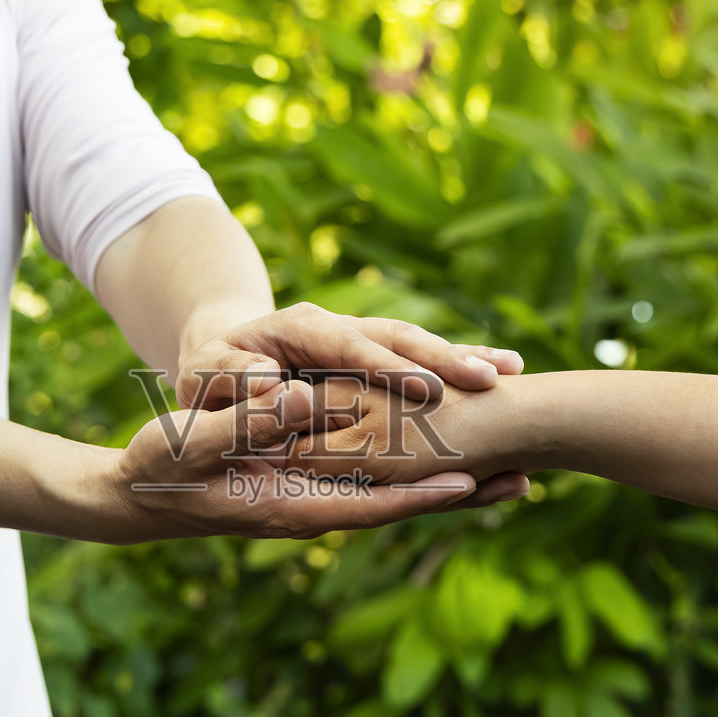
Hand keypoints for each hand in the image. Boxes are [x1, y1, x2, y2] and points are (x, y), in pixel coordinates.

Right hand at [107, 379, 525, 541]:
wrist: (137, 495)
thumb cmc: (158, 468)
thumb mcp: (190, 444)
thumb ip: (241, 425)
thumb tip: (297, 399)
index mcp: (287, 504)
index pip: (366, 503)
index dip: (418, 493)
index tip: (471, 481)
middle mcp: (311, 508)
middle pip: (396, 506)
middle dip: (457, 497)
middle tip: (523, 484)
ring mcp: (314, 500)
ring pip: (393, 495)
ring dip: (448, 487)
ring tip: (510, 477)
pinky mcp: (310, 486)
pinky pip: (373, 483)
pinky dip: (415, 475)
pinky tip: (449, 461)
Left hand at [176, 302, 523, 410]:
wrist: (219, 352)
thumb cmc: (209, 374)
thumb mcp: (206, 376)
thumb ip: (230, 379)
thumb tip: (264, 382)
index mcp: (298, 330)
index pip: (349, 347)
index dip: (389, 368)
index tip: (428, 389)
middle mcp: (338, 327)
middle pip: (397, 337)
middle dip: (443, 356)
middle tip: (490, 378)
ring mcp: (360, 338)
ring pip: (417, 342)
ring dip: (462, 356)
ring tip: (511, 371)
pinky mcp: (374, 355)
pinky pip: (421, 358)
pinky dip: (458, 362)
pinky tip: (503, 371)